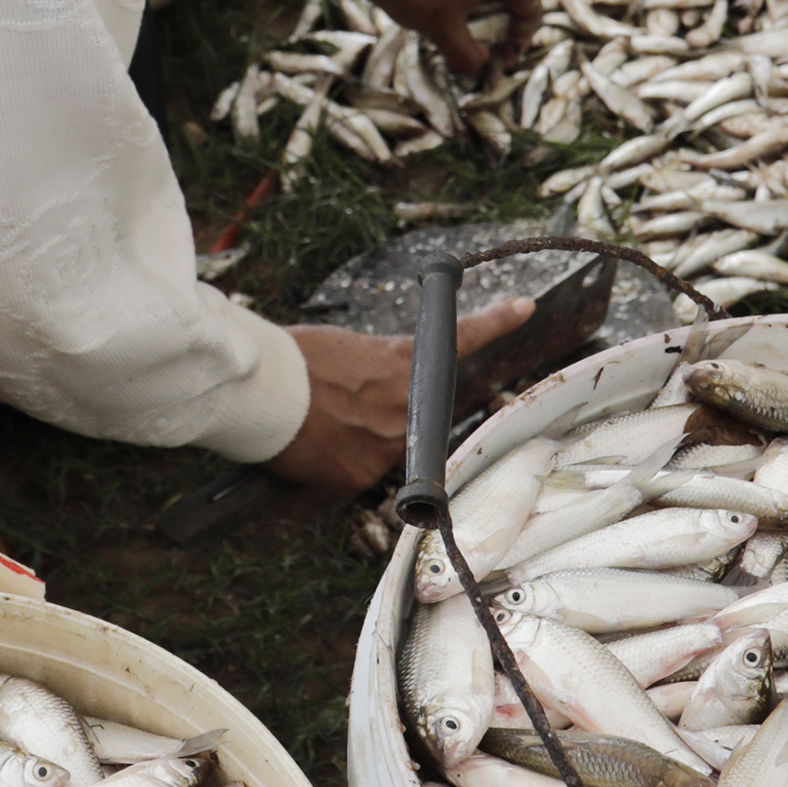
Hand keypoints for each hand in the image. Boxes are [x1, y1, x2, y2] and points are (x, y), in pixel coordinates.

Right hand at [265, 295, 531, 498]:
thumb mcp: (343, 350)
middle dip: (384, 411)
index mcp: (402, 363)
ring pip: (382, 448)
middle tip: (343, 402)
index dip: (494, 322)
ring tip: (315, 423)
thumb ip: (370, 372)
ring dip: (355, 440)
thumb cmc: (293, 360)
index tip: (522, 307)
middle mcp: (406, 406)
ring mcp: (387, 446)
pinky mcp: (358, 478)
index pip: (460, 339)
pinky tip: (307, 451)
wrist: (265, 392)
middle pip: (414, 415)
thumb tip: (363, 395)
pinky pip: (353, 476)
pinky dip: (332, 466)